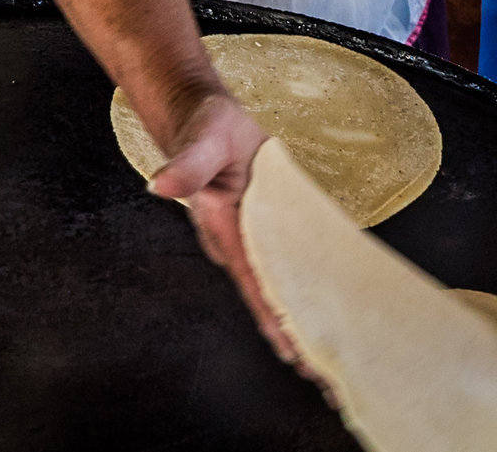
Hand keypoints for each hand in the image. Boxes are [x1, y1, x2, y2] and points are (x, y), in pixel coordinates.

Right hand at [147, 90, 303, 365]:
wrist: (204, 119)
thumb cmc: (206, 127)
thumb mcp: (203, 138)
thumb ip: (188, 163)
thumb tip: (161, 184)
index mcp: (222, 230)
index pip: (252, 281)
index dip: (273, 317)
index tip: (294, 352)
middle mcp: (236, 245)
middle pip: (269, 299)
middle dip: (296, 338)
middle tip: (330, 378)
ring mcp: (251, 242)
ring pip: (279, 292)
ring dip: (304, 325)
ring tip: (335, 365)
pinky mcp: (267, 233)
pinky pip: (288, 270)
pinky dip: (306, 296)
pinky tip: (329, 315)